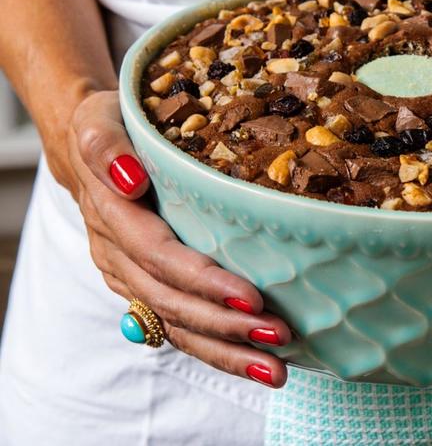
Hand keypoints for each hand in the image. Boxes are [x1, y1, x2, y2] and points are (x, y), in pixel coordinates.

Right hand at [62, 90, 289, 387]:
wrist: (97, 148)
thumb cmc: (114, 126)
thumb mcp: (100, 119)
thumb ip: (106, 147)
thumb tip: (130, 179)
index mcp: (112, 214)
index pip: (159, 255)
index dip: (203, 280)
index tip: (250, 296)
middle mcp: (117, 255)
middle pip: (171, 300)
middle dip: (225, 324)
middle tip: (277, 335)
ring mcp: (129, 277)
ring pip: (174, 324)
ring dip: (225, 350)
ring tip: (275, 368)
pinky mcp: (145, 288)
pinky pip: (177, 327)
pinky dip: (215, 349)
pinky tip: (255, 363)